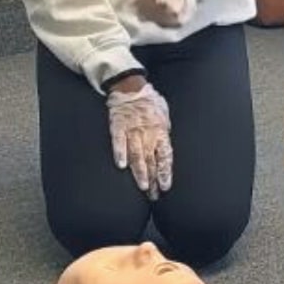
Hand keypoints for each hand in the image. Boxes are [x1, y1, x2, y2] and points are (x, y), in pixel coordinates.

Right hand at [106, 83, 173, 198]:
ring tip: (143, 187)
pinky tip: (121, 166)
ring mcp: (132, 130)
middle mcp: (147, 133)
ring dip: (140, 172)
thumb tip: (165, 147)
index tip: (165, 186)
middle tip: (154, 196)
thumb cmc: (149, 101)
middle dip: (153, 179)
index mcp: (160, 131)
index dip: (165, 172)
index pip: (165, 156)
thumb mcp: (164, 115)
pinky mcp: (118, 126)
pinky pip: (118, 141)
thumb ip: (165, 132)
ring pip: (137, 154)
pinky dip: (120, 153)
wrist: (130, 87)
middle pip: (151, 160)